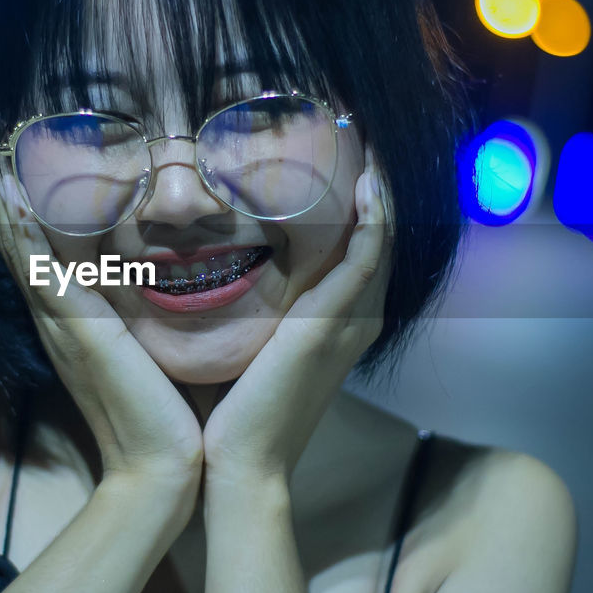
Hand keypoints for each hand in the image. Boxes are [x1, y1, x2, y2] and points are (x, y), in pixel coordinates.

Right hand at [0, 127, 203, 482]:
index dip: (21, 196)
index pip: (37, 243)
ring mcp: (60, 321)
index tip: (16, 146)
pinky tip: (12, 188)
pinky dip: (22, 229)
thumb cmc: (166, 409)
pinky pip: (39, 268)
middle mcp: (56, 314)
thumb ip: (143, 312)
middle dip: (2, 179)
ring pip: (20, 243)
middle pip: (15, 234)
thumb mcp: (148, 346)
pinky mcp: (76, 330)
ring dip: (4, 191)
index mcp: (72, 315)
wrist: (164, 465)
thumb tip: (163, 274)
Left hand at [200, 148, 393, 482]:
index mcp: (334, 322)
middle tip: (367, 128)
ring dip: (383, 187)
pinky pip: (368, 258)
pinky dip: (376, 219)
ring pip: (382, 238)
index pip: (360, 246)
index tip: (341, 151)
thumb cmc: (231, 411)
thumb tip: (209, 266)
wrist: (236, 464)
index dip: (361, 200)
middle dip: (378, 182)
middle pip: (381, 233)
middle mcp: (352, 317)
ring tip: (372, 137)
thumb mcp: (247, 347)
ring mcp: (350, 321)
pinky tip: (368, 182)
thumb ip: (246, 308)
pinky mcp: (335, 325)